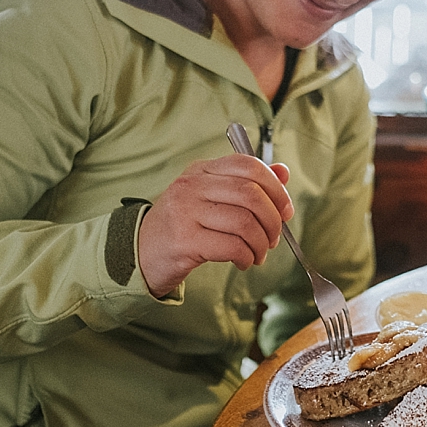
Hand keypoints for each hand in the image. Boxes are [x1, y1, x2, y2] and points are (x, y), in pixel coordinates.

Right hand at [137, 154, 293, 297]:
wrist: (140, 252)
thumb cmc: (182, 225)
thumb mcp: (211, 197)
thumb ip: (246, 183)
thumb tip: (283, 172)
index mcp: (202, 169)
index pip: (249, 165)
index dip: (276, 188)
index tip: (285, 210)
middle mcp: (192, 185)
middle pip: (251, 194)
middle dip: (273, 220)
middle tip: (273, 238)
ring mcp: (185, 211)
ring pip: (244, 222)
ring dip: (261, 244)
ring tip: (258, 254)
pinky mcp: (184, 240)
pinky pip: (232, 246)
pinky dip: (247, 257)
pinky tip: (243, 262)